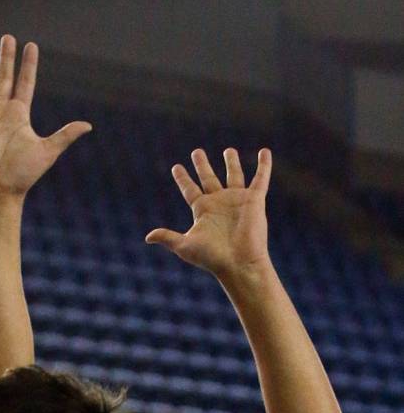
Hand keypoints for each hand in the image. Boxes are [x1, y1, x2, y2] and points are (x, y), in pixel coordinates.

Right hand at [0, 34, 90, 202]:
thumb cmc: (22, 176)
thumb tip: (88, 125)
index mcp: (19, 115)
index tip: (31, 46)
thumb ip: (64, 136)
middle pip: (3, 77)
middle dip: (5, 58)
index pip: (25, 83)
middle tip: (7, 37)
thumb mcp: (47, 152)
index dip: (28, 65)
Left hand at [145, 148, 271, 278]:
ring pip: (233, 175)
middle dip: (202, 165)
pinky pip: (260, 179)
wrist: (238, 262)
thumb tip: (148, 237)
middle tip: (197, 151)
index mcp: (202, 210)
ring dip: (231, 163)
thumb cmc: (211, 257)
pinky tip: (264, 152)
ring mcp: (236, 200)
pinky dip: (264, 166)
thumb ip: (168, 237)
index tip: (176, 166)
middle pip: (208, 179)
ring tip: (228, 150)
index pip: (189, 190)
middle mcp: (218, 203)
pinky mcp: (254, 200)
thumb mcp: (185, 246)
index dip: (183, 178)